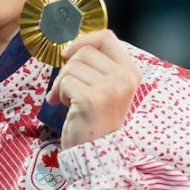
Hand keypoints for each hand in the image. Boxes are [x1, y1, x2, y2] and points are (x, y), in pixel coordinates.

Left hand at [45, 29, 140, 148]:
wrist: (97, 153)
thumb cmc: (96, 119)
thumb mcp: (106, 88)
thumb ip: (97, 66)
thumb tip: (70, 47)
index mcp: (130, 72)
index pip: (106, 37)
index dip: (83, 41)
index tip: (68, 55)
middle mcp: (125, 78)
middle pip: (84, 52)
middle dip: (68, 69)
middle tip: (69, 90)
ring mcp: (111, 88)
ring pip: (72, 66)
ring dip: (62, 84)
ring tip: (70, 100)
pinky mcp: (93, 100)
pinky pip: (65, 82)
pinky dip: (58, 94)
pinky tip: (67, 107)